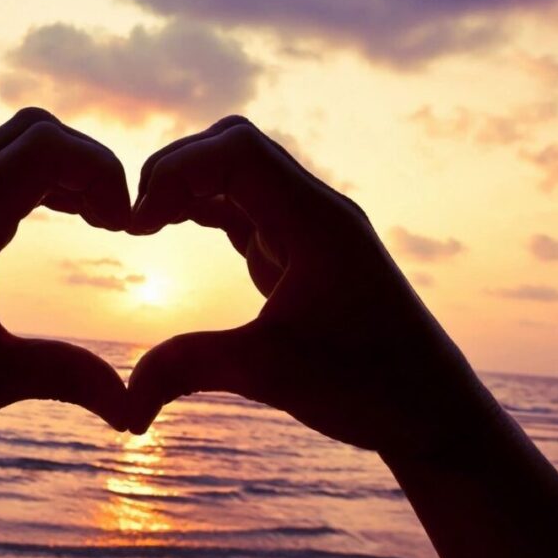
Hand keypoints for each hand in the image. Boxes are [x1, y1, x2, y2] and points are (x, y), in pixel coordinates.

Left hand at [0, 108, 139, 434]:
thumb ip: (65, 379)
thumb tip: (133, 413)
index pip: (46, 148)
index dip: (102, 172)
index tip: (124, 228)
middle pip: (35, 129)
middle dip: (89, 164)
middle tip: (115, 223)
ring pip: (15, 143)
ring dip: (65, 171)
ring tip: (99, 223)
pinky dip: (39, 181)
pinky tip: (60, 226)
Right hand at [126, 116, 500, 456]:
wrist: (433, 411)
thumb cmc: (370, 389)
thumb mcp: (271, 375)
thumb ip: (191, 369)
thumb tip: (124, 401)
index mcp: (316, 222)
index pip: (237, 150)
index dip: (176, 170)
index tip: (136, 225)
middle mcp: (316, 211)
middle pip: (233, 146)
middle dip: (174, 171)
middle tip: (133, 223)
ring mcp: (310, 228)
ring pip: (238, 173)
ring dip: (187, 187)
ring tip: (141, 227)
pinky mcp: (302, 251)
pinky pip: (245, 207)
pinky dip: (203, 210)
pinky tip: (169, 233)